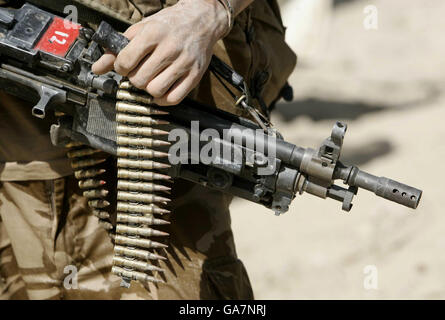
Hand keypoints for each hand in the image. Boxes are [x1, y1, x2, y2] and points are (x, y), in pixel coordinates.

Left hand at [92, 0, 227, 105]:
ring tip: (151, 79)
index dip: (121, 67)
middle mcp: (170, 48)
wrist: (201, 20)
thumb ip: (118, 48)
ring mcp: (184, 63)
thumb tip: (97, 68)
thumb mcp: (142, 29)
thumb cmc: (169, 25)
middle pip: (139, 80)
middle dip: (135, 78)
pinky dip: (163, 99)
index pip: (126, 61)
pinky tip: (162, 89)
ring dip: (149, 89)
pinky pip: (174, 98)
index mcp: (153, 34)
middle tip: (140, 71)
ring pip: (155, 91)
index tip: (125, 65)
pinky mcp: (195, 75)